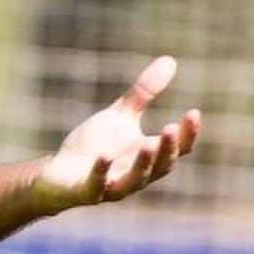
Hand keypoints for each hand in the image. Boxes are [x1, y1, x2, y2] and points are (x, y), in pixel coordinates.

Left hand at [36, 56, 201, 210]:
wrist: (59, 172)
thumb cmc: (95, 145)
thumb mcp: (121, 115)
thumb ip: (143, 93)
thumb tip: (170, 60)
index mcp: (149, 157)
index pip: (178, 149)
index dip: (188, 134)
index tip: (193, 112)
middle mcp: (138, 175)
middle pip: (161, 166)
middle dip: (167, 148)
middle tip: (170, 128)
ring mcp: (113, 186)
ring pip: (135, 180)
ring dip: (143, 163)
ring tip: (148, 143)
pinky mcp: (87, 192)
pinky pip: (96, 186)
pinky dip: (102, 172)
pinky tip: (105, 156)